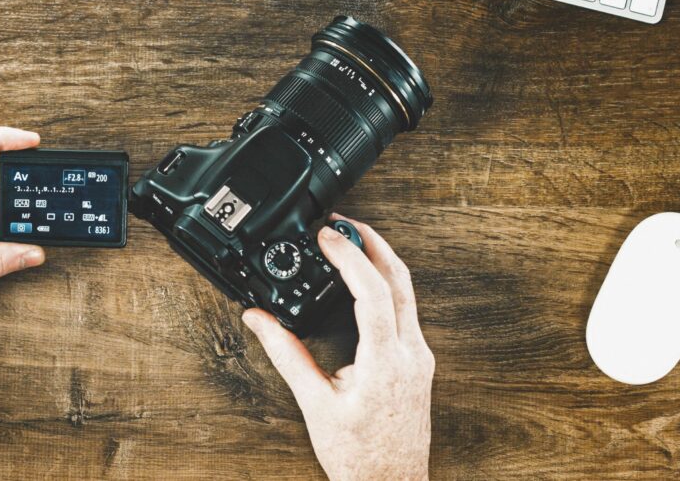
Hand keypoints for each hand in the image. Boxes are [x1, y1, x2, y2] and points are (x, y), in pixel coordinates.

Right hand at [242, 217, 433, 480]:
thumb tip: (258, 319)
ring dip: (381, 259)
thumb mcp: (314, 403)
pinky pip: (407, 309)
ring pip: (408, 291)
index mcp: (385, 363)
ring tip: (351, 241)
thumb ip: (285, 354)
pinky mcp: (419, 362)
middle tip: (341, 222)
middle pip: (400, 279)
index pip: (372, 292)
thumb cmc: (358, 456)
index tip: (326, 235)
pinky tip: (365, 280)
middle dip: (372, 242)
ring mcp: (420, 357)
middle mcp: (411, 354)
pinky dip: (386, 283)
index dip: (349, 257)